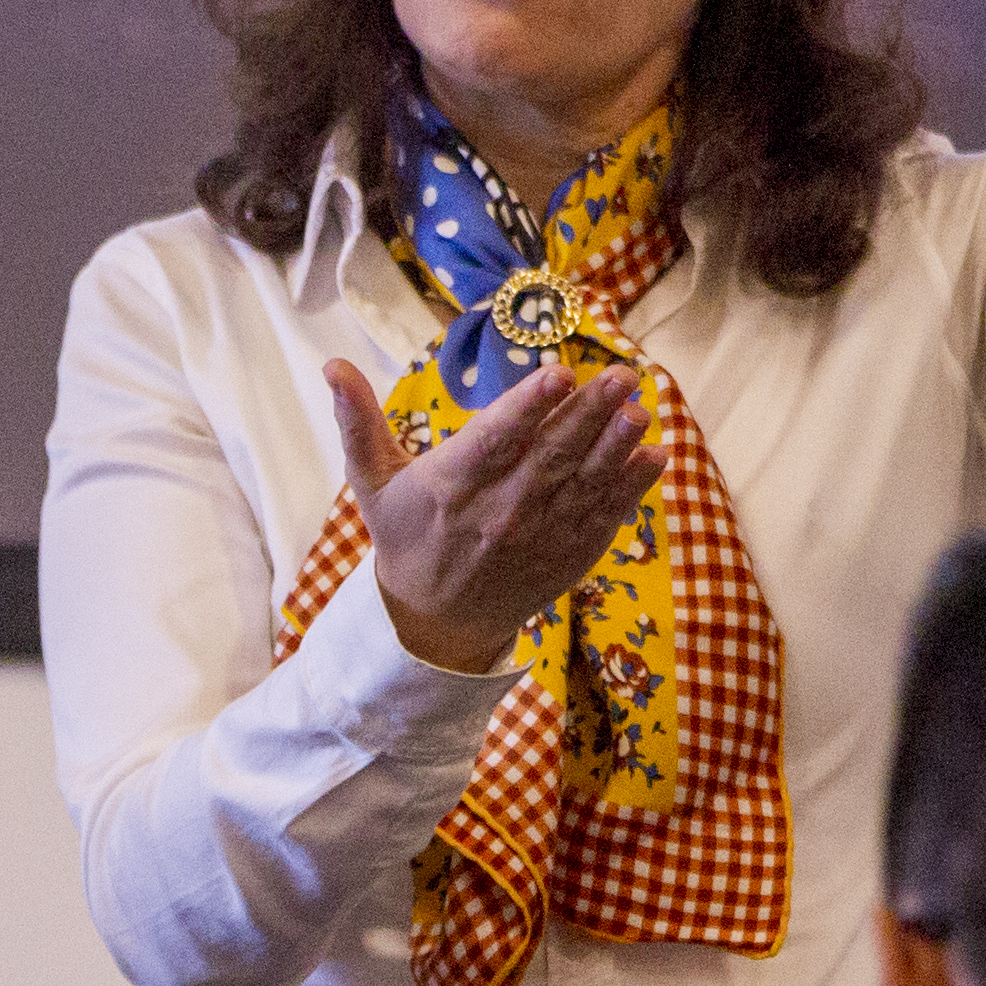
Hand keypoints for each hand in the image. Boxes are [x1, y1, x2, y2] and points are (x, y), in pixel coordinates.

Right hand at [322, 357, 659, 674]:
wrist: (435, 621)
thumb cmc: (406, 537)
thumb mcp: (373, 483)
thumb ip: (357, 422)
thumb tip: (332, 365)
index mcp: (452, 487)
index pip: (496, 440)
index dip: (529, 408)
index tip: (558, 373)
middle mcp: (499, 512)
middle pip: (551, 457)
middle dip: (589, 414)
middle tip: (621, 374)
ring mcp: (539, 537)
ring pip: (584, 485)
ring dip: (617, 446)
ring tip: (640, 408)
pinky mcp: (567, 556)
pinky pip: (604, 518)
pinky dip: (631, 489)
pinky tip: (654, 455)